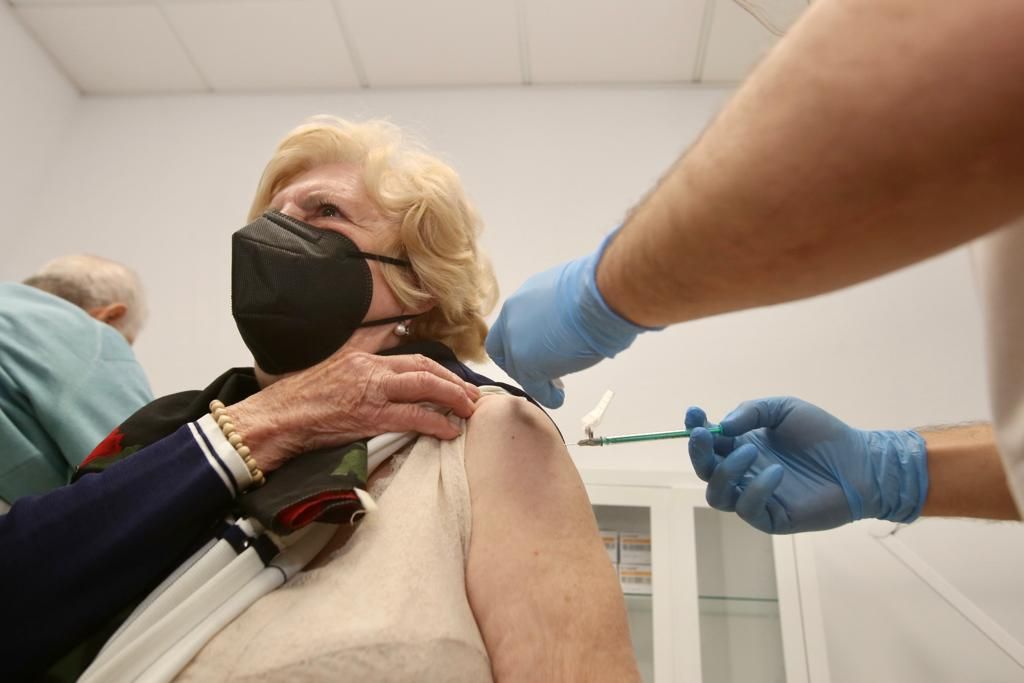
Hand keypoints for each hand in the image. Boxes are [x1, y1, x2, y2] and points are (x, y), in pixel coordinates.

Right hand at [231, 350, 480, 471]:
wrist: (272, 420)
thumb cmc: (297, 403)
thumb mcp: (331, 375)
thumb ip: (357, 370)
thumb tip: (379, 374)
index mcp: (362, 359)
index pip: (411, 358)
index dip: (439, 370)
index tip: (455, 380)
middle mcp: (369, 369)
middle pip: (425, 368)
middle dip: (454, 382)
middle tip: (472, 396)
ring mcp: (370, 391)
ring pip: (424, 387)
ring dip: (453, 398)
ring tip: (469, 411)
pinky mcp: (368, 417)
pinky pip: (412, 417)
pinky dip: (436, 423)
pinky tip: (449, 431)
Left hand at [486, 231, 653, 407]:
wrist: (600, 296)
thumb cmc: (596, 288)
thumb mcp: (567, 292)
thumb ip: (556, 309)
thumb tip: (565, 320)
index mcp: (522, 299)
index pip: (508, 326)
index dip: (519, 340)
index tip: (539, 347)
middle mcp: (512, 318)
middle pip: (504, 348)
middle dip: (520, 361)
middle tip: (543, 368)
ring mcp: (516, 343)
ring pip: (517, 369)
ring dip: (535, 378)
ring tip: (555, 385)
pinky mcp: (528, 365)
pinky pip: (534, 387)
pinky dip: (546, 395)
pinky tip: (558, 398)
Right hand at [685, 397, 927, 533]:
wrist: (861, 462)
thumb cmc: (824, 434)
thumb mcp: (784, 409)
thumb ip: (751, 411)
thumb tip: (722, 427)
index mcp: (742, 446)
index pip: (708, 441)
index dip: (695, 428)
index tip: (693, 414)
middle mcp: (743, 473)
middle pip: (705, 469)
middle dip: (698, 452)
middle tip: (704, 435)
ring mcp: (755, 497)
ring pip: (717, 495)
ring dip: (724, 472)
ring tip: (749, 453)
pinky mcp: (772, 518)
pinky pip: (748, 510)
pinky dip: (755, 490)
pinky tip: (777, 472)